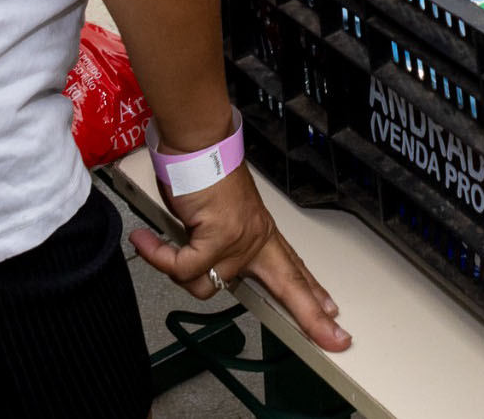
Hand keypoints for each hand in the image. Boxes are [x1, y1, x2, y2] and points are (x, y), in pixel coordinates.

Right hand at [131, 164, 349, 351]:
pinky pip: (182, 267)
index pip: (293, 269)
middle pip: (290, 285)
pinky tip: (146, 240)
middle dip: (312, 317)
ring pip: (205, 285)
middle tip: (337, 339)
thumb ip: (218, 248)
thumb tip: (201, 274)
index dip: (311, 293)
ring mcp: (238, 240)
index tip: (330, 312)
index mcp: (260, 234)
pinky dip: (159, 256)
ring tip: (160, 245)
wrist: (197, 144)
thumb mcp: (219, 216)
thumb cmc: (204, 173)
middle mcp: (255, 239)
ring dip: (176, 268)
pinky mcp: (218, 237)